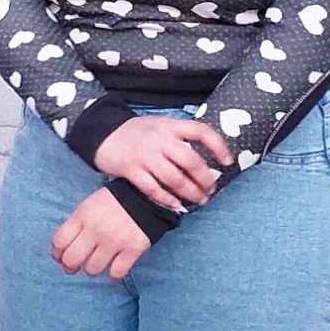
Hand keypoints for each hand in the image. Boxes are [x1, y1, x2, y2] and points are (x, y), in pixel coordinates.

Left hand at [52, 187, 151, 279]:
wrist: (145, 195)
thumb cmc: (113, 201)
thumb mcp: (89, 205)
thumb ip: (75, 224)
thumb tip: (61, 248)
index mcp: (82, 215)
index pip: (59, 241)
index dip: (57, 253)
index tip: (60, 256)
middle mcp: (96, 229)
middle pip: (72, 259)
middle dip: (69, 267)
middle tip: (73, 267)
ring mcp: (114, 240)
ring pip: (92, 269)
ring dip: (92, 269)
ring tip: (95, 263)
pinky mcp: (132, 249)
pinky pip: (116, 273)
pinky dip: (113, 274)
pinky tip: (113, 268)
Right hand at [92, 116, 229, 212]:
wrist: (101, 133)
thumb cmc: (135, 133)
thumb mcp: (158, 126)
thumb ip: (178, 138)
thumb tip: (206, 159)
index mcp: (169, 125)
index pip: (201, 131)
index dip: (218, 146)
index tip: (227, 161)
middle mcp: (158, 138)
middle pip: (191, 161)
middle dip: (205, 179)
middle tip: (211, 189)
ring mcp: (144, 154)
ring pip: (175, 178)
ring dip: (191, 193)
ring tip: (199, 200)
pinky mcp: (131, 169)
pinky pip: (154, 189)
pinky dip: (168, 199)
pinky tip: (177, 205)